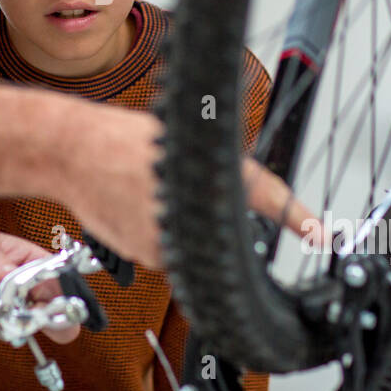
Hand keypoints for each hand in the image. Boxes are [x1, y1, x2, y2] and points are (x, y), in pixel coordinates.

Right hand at [61, 110, 321, 267]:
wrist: (70, 153)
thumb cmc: (116, 140)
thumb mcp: (177, 135)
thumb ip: (213, 160)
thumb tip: (242, 180)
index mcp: (205, 171)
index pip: (265, 194)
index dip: (297, 215)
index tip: (320, 233)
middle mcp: (192, 210)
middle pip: (224, 226)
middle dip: (209, 213)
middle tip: (165, 183)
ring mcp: (169, 238)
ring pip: (195, 241)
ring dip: (180, 222)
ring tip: (144, 190)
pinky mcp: (149, 255)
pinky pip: (169, 251)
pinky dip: (158, 232)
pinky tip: (134, 206)